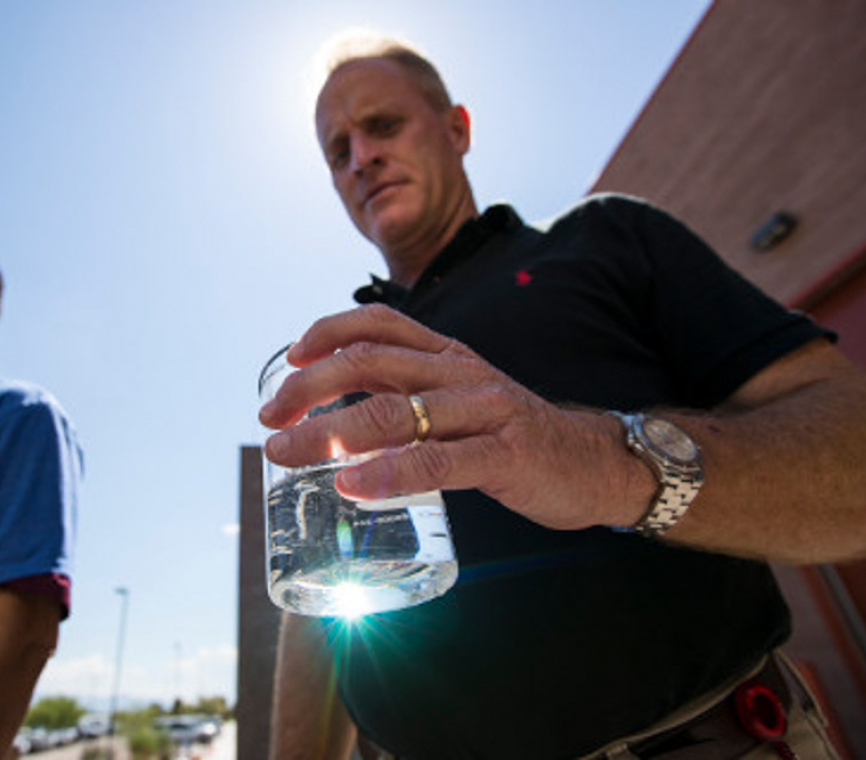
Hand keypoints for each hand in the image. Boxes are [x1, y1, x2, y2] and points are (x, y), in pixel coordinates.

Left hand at [258, 304, 643, 530]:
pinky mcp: (505, 454)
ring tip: (288, 454)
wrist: (594, 461)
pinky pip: (438, 462)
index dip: (326, 333)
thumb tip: (333, 419)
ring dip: (330, 434)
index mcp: (446, 355)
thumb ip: (407, 399)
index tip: (288, 359)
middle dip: (309, 388)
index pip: (379, 323)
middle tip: (270, 420)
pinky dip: (389, 473)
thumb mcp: (457, 401)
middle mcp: (460, 372)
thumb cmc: (510, 435)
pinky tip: (353, 486)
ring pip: (395, 411)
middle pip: (370, 362)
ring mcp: (485, 410)